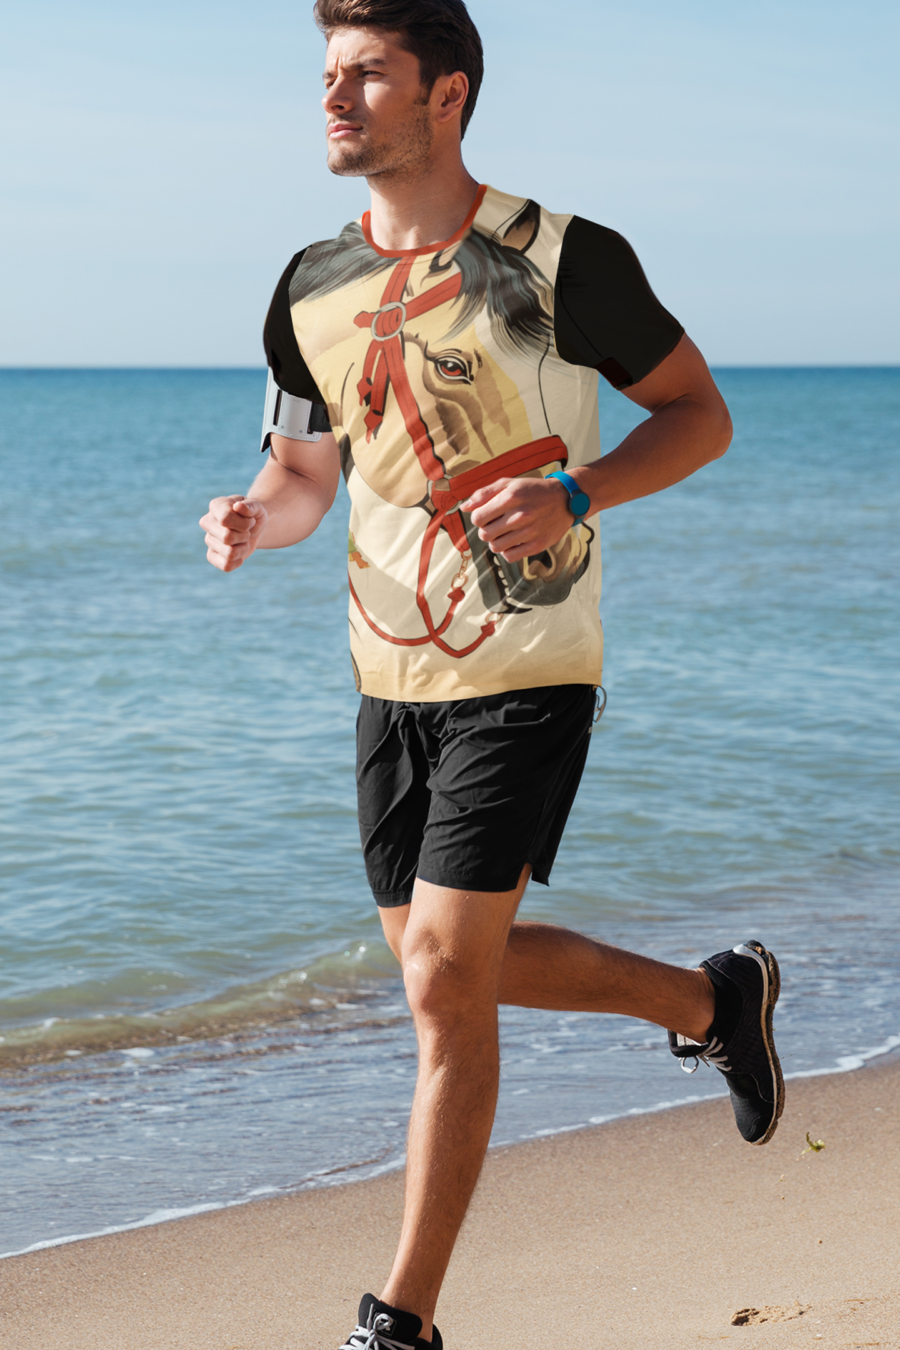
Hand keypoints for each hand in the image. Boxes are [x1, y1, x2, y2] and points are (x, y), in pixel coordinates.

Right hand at [200, 495, 267, 571]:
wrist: (254, 527)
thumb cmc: (253, 515)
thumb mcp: (258, 508)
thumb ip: (251, 506)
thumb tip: (238, 507)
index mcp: (216, 505)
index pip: (226, 519)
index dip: (244, 523)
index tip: (250, 520)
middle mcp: (207, 522)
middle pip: (227, 537)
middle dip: (245, 536)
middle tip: (247, 531)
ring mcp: (208, 540)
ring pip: (229, 553)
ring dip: (243, 548)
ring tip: (243, 540)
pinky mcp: (211, 556)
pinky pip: (226, 566)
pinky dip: (239, 561)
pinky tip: (240, 551)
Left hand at [461, 476, 575, 563]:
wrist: (565, 499)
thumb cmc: (532, 490)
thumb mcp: (509, 484)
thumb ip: (484, 494)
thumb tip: (464, 508)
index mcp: (511, 497)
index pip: (477, 518)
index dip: (477, 518)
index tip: (485, 515)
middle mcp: (520, 515)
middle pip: (484, 534)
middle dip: (485, 530)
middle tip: (495, 525)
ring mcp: (529, 532)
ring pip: (495, 547)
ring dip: (496, 542)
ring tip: (504, 533)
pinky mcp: (537, 545)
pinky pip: (510, 556)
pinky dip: (507, 551)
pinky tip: (513, 542)